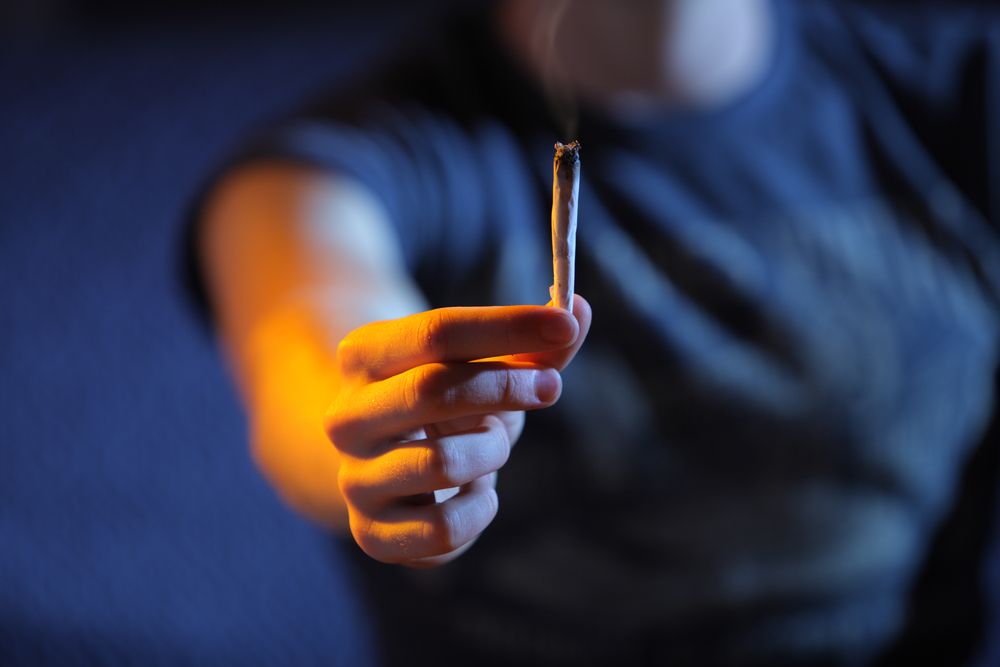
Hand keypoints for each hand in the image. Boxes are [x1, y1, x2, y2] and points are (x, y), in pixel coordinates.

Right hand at [327, 295, 590, 566]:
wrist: (392, 471)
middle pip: (431, 389)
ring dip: (491, 451)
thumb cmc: (449, 408)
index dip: (507, 327)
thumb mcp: (485, 368)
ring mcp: (355, 479)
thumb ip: (532, 346)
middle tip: (550, 387)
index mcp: (364, 356)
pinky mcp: (372, 534)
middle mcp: (346, 417)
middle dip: (505, 386)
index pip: (437, 332)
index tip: (564, 324)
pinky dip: (481, 508)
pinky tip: (476, 491)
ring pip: (442, 464)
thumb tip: (579, 310)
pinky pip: (445, 528)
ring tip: (491, 444)